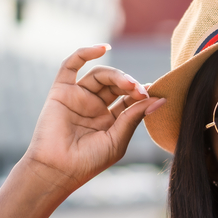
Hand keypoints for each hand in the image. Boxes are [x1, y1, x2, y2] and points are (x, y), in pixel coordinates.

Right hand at [22, 44, 165, 192]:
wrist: (58, 169)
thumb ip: (134, 117)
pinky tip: (103, 48)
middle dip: (131, 85)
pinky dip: (85, 53)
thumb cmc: (89, 161)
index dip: (142, 93)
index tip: (155, 92)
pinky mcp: (61, 91)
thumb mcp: (118, 140)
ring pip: (101, 75)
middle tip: (140, 91)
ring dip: (117, 75)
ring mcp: (78, 97)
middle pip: (117, 85)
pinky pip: (71, 65)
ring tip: (128, 84)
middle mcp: (95, 106)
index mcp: (111, 120)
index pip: (129, 99)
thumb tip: (159, 99)